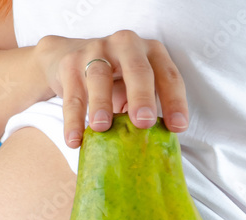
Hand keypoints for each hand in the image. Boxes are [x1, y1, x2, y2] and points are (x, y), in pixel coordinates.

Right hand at [32, 30, 189, 147]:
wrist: (67, 55)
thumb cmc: (113, 79)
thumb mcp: (135, 86)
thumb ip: (146, 107)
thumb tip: (156, 148)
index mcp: (151, 51)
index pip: (168, 75)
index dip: (175, 101)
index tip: (178, 128)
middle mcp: (126, 45)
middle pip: (137, 69)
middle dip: (142, 96)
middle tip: (144, 123)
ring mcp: (96, 50)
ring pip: (99, 77)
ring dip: (101, 104)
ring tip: (102, 128)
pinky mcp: (70, 63)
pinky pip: (73, 95)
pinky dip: (72, 120)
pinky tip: (74, 140)